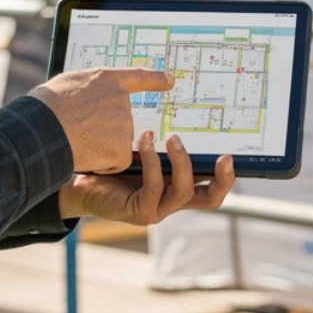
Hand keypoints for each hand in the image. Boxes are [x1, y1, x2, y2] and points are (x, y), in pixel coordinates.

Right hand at [29, 68, 173, 172]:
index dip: (155, 79)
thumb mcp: (67, 84)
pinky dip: (103, 163)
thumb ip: (88, 88)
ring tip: (78, 139)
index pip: (137, 76)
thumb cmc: (45, 108)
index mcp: (105, 79)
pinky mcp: (121, 146)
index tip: (170, 80)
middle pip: (121, 120)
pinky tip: (85, 153)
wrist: (42, 129)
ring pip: (118, 142)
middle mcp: (119, 98)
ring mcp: (123, 122)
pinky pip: (117, 161)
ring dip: (101, 146)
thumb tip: (90, 94)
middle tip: (79, 129)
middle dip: (104, 130)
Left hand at [58, 130, 234, 224]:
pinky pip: (153, 187)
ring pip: (183, 191)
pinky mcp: (138, 211)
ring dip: (181, 162)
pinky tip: (144, 141)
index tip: (230, 154)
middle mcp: (172, 201)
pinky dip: (152, 162)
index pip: (213, 188)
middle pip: (211, 200)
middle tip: (224, 156)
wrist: (81, 182)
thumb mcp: (145, 151)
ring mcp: (157, 209)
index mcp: (178, 187)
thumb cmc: (114, 165)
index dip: (227, 176)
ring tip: (172, 138)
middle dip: (222, 178)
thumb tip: (178, 101)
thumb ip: (163, 141)